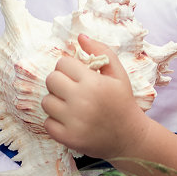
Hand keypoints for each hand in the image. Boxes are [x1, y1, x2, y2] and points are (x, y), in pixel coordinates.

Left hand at [42, 34, 150, 159]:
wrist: (131, 139)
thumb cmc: (123, 102)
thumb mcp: (119, 74)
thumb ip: (101, 51)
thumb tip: (80, 36)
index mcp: (94, 83)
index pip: (62, 63)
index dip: (69, 68)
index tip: (78, 77)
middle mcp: (82, 101)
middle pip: (51, 80)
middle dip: (60, 82)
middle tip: (72, 90)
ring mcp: (74, 121)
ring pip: (46, 101)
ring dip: (56, 102)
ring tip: (72, 106)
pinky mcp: (68, 138)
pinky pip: (47, 123)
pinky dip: (55, 122)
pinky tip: (70, 121)